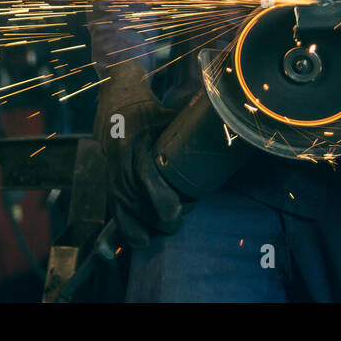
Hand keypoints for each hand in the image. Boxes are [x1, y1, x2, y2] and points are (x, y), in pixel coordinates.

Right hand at [93, 62, 186, 247]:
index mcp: (135, 145)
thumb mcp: (169, 114)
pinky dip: (130, 230)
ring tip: (168, 223)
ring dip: (149, 228)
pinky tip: (145, 237)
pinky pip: (117, 216)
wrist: (114, 102)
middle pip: (140, 207)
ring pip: (127, 217)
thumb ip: (193, 125)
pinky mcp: (110, 186)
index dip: (162, 201)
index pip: (147, 180)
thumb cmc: (149, 109)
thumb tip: (230, 124)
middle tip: (181, 214)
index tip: (175, 211)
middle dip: (163, 220)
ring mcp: (113, 178)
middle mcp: (120, 165)